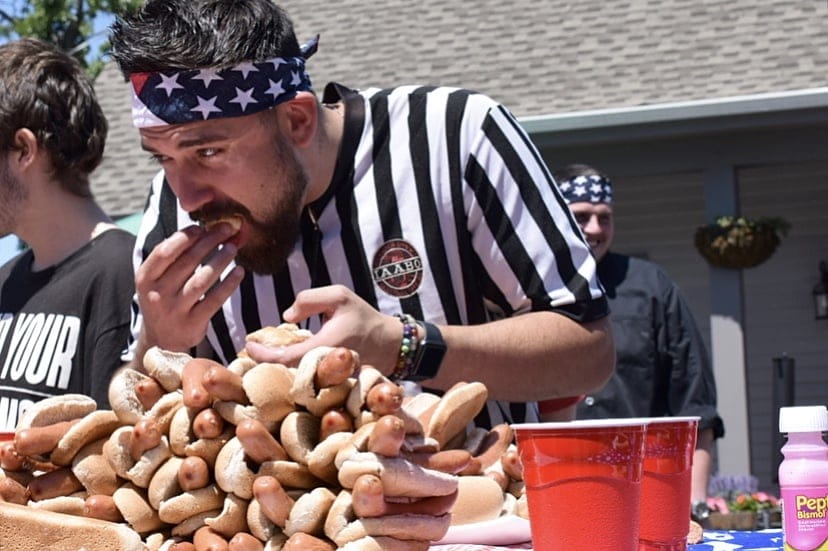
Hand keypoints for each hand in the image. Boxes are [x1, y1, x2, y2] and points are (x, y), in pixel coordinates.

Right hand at [135, 223, 244, 352]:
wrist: (162, 340)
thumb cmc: (165, 299)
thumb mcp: (157, 280)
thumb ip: (174, 258)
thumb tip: (204, 230)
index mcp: (145, 278)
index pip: (164, 252)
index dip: (184, 237)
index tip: (202, 227)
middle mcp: (156, 294)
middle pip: (186, 262)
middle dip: (209, 242)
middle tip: (226, 230)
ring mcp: (174, 311)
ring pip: (201, 280)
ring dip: (220, 260)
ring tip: (233, 247)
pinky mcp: (192, 324)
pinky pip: (215, 300)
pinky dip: (229, 284)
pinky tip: (240, 272)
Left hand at [243, 285, 399, 372]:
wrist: (391, 345)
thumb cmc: (364, 318)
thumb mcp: (339, 296)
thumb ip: (309, 300)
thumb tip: (286, 317)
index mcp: (324, 349)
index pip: (284, 358)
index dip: (262, 354)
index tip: (248, 344)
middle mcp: (323, 372)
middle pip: (284, 374)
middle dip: (263, 364)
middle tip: (249, 350)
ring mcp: (326, 382)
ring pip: (293, 379)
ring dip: (275, 368)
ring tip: (261, 353)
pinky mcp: (329, 386)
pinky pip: (304, 380)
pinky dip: (289, 370)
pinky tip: (280, 359)